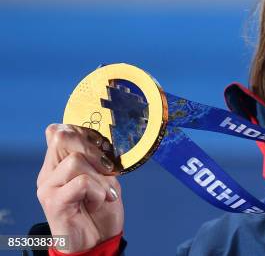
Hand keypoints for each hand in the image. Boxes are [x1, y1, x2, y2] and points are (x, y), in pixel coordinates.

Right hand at [36, 123, 123, 252]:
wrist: (97, 241)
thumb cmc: (101, 208)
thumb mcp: (105, 176)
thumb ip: (99, 158)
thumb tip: (102, 138)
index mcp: (59, 162)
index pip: (61, 129)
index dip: (86, 133)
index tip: (105, 150)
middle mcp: (49, 171)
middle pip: (63, 137)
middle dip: (94, 149)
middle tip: (109, 169)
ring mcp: (48, 186)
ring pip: (75, 161)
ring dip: (100, 177)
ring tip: (105, 193)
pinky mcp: (53, 202)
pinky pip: (80, 183)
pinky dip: (97, 190)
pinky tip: (99, 200)